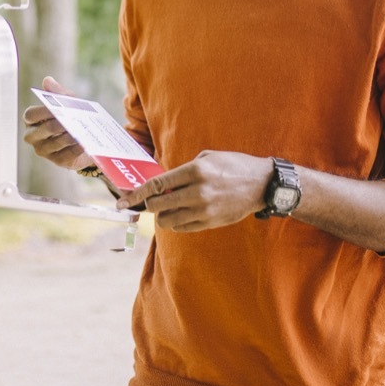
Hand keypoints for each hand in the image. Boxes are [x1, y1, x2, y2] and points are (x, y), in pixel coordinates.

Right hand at [21, 76, 94, 170]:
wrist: (86, 137)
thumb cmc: (70, 116)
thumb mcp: (67, 102)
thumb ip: (58, 92)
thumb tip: (47, 80)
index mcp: (32, 120)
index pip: (30, 115)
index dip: (42, 112)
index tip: (56, 108)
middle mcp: (34, 137)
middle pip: (43, 130)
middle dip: (56, 125)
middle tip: (68, 121)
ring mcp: (44, 151)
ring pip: (54, 143)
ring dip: (67, 137)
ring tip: (78, 132)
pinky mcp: (57, 161)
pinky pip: (65, 155)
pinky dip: (74, 149)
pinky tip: (83, 143)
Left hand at [116, 151, 273, 231]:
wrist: (261, 184)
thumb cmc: (233, 165)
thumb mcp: (207, 158)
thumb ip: (183, 170)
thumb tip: (162, 183)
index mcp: (195, 171)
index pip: (157, 185)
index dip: (136, 194)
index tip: (122, 201)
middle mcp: (198, 191)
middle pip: (158, 205)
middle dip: (149, 205)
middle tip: (149, 202)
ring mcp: (204, 209)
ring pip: (168, 220)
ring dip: (162, 215)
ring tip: (168, 207)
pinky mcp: (210, 222)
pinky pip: (182, 228)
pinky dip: (176, 222)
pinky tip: (182, 213)